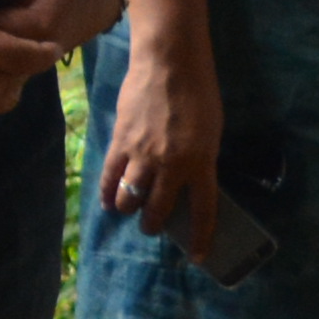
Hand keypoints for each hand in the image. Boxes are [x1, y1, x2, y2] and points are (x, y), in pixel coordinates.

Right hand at [99, 27, 220, 261]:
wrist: (169, 62)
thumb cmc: (199, 92)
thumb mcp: (211, 131)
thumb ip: (200, 159)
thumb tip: (186, 182)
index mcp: (202, 162)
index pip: (204, 210)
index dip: (202, 236)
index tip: (199, 256)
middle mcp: (172, 165)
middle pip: (158, 208)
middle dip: (153, 223)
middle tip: (151, 225)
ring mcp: (143, 155)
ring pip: (130, 197)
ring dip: (129, 209)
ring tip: (128, 211)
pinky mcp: (121, 142)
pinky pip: (111, 176)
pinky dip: (108, 193)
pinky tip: (108, 201)